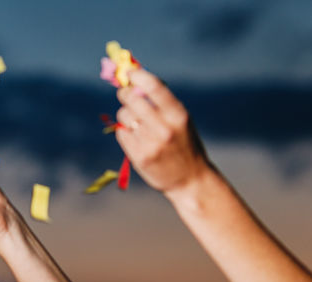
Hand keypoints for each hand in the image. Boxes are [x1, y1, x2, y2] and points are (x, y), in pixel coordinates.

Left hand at [113, 67, 211, 194]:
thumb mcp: (181, 120)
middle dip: (126, 93)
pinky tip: (136, 136)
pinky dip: (125, 130)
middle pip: (132, 99)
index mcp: (178, 115)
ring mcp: (151, 144)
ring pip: (124, 115)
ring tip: (136, 121)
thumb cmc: (184, 143)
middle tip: (125, 93)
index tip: (129, 73)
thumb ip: (163, 102)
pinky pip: (121, 133)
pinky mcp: (139, 157)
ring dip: (126, 113)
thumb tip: (137, 78)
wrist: (190, 180)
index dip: (138, 75)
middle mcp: (164, 128)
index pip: (154, 87)